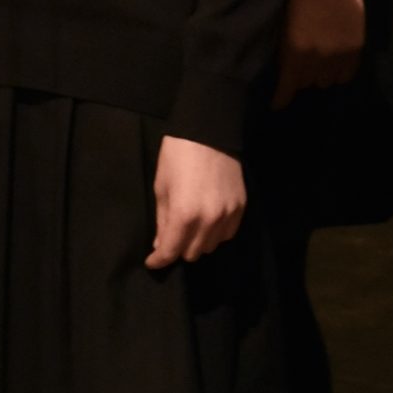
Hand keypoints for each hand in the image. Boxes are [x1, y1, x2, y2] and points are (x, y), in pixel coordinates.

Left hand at [144, 135, 244, 268]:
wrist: (209, 131)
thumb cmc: (177, 155)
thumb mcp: (162, 186)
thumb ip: (162, 220)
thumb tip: (161, 245)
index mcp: (183, 215)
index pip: (171, 251)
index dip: (158, 260)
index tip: (152, 261)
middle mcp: (208, 221)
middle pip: (192, 253)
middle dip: (178, 248)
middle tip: (171, 235)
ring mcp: (227, 215)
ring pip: (211, 247)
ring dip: (198, 242)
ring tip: (191, 226)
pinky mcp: (240, 208)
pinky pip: (227, 234)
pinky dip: (215, 233)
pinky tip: (208, 220)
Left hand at [272, 0, 365, 108]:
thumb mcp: (286, 22)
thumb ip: (286, 49)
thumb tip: (284, 69)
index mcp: (297, 50)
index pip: (288, 86)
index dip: (281, 98)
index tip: (277, 104)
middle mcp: (318, 59)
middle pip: (307, 83)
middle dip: (300, 77)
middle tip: (298, 66)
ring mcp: (339, 57)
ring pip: (326, 81)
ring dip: (319, 74)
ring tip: (317, 62)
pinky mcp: (356, 52)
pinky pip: (345, 75)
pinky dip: (338, 72)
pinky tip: (334, 62)